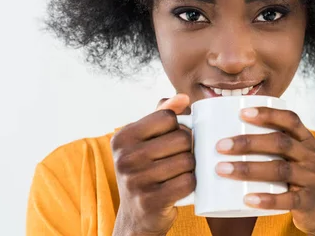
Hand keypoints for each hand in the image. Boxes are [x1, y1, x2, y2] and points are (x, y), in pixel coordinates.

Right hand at [111, 94, 193, 235]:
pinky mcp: (150, 201)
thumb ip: (161, 114)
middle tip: (181, 158)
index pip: (168, 117)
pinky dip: (192, 183)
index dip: (178, 127)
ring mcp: (136, 180)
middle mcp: (125, 157)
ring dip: (192, 166)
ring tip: (181, 171)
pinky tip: (183, 185)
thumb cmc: (146, 170)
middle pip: (181, 138)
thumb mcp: (145, 140)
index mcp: (122, 137)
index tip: (172, 140)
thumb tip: (183, 98)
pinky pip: (188, 182)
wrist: (137, 216)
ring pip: (187, 160)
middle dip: (189, 147)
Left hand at [214, 107, 314, 235]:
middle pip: (279, 143)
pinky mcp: (307, 201)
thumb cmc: (300, 175)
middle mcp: (310, 156)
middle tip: (220, 146)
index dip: (267, 113)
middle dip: (248, 142)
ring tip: (222, 169)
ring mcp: (310, 178)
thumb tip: (226, 132)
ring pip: (280, 169)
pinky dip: (267, 199)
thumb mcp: (296, 155)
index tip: (242, 113)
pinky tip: (247, 198)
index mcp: (305, 140)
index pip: (289, 119)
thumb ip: (272, 143)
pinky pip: (287, 200)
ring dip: (248, 169)